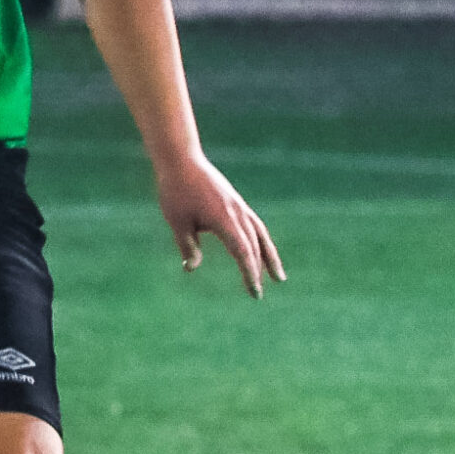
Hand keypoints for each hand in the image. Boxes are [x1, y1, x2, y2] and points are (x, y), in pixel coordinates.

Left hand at [153, 153, 285, 298]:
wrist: (181, 159)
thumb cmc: (176, 191)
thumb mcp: (177, 221)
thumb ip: (187, 245)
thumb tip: (191, 267)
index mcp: (224, 219)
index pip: (243, 252)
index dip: (250, 273)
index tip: (254, 291)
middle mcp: (236, 212)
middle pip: (254, 246)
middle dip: (258, 271)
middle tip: (257, 294)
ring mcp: (238, 205)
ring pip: (260, 234)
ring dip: (269, 256)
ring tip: (279, 276)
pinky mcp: (235, 201)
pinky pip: (254, 224)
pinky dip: (260, 240)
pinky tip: (260, 251)